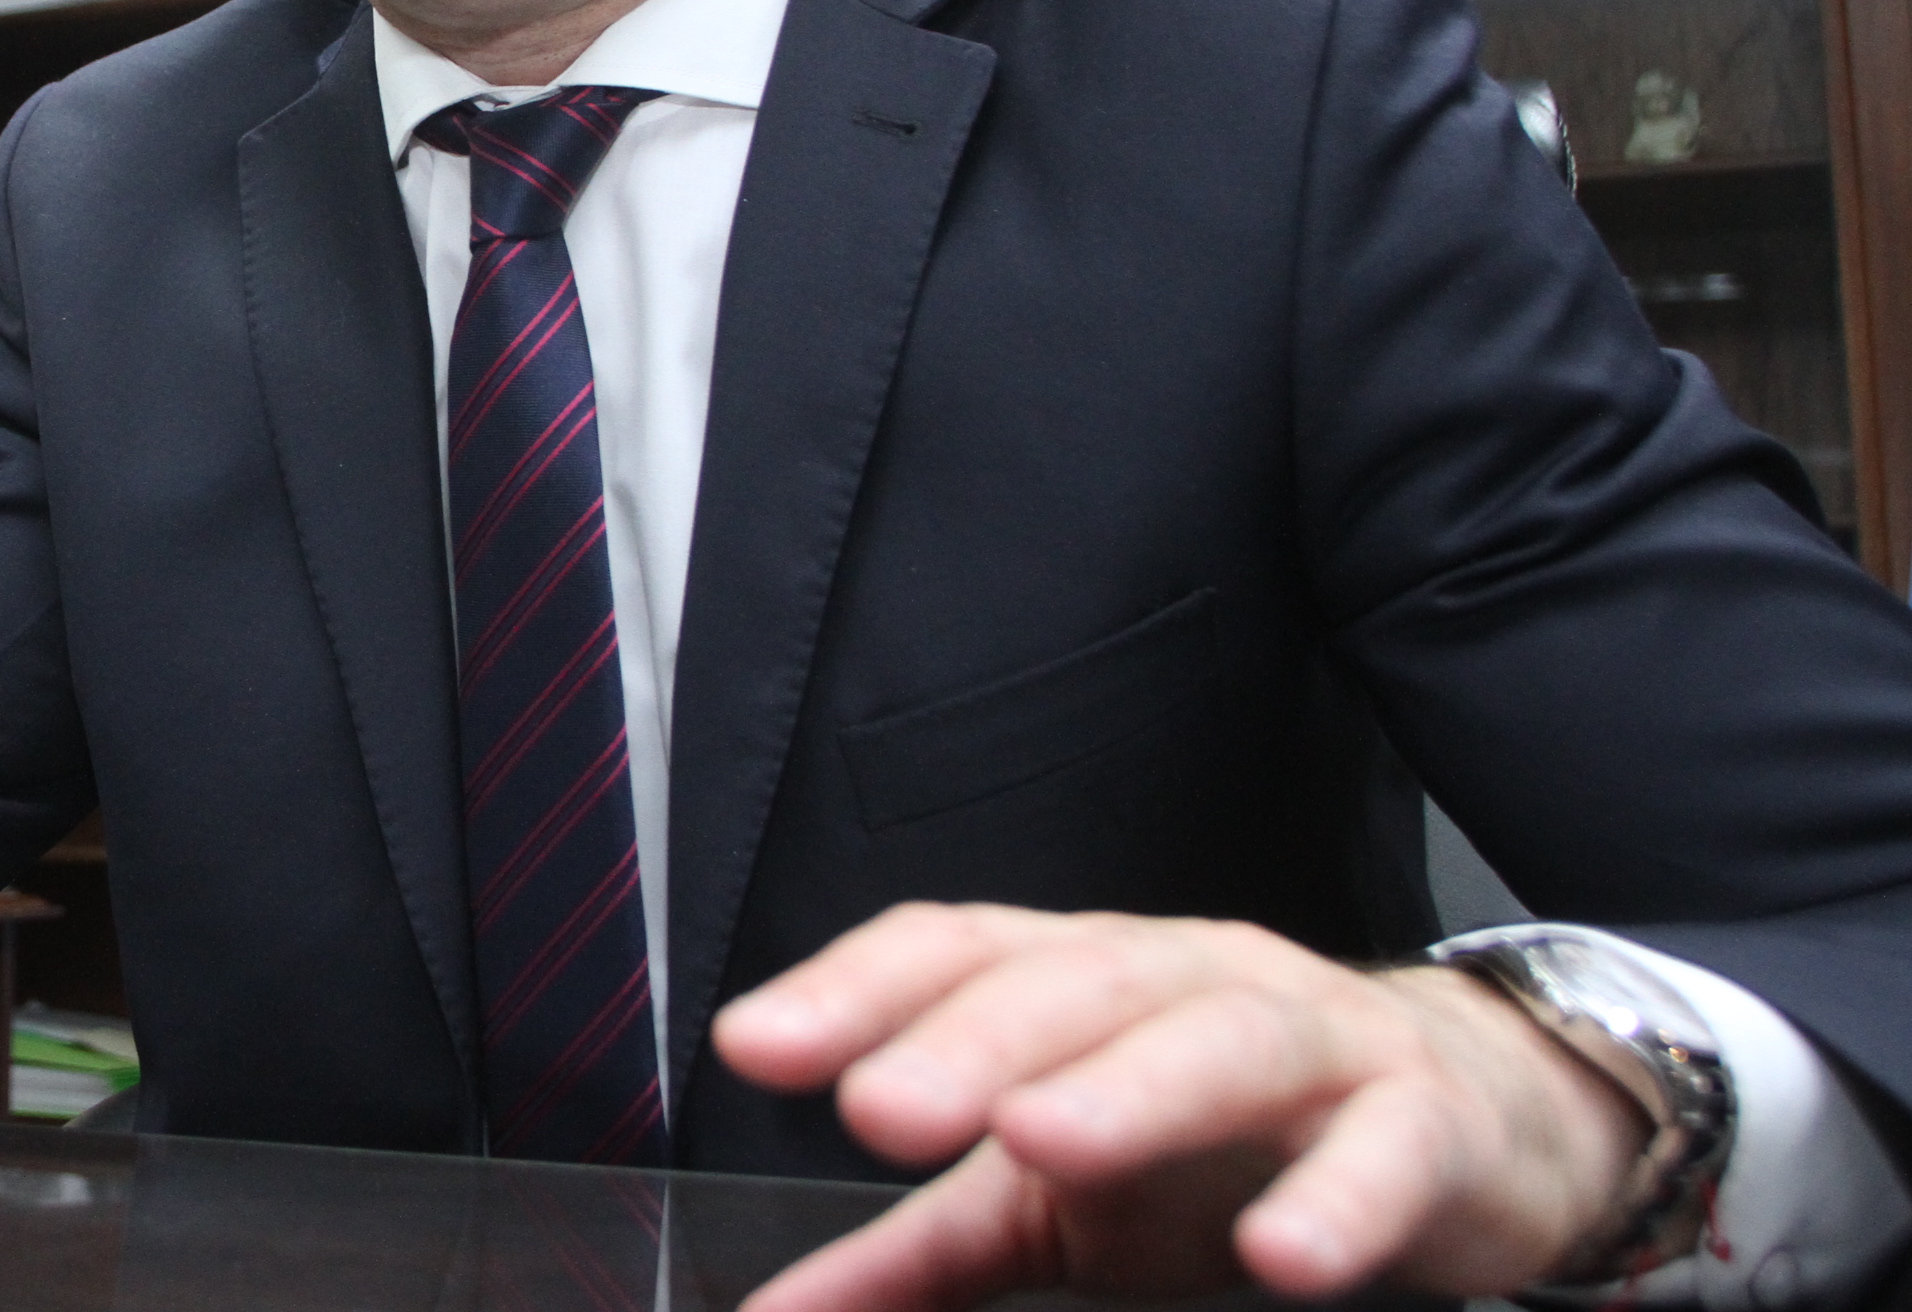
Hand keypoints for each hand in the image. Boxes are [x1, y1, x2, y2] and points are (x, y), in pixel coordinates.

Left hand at [713, 904, 1650, 1308]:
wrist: (1471, 1122)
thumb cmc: (1229, 1151)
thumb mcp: (1060, 1202)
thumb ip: (918, 1251)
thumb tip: (778, 1311)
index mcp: (1084, 980)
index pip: (955, 950)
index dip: (852, 989)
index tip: (754, 1046)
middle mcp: (1189, 976)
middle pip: (1072, 985)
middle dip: (970, 1043)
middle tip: (881, 1108)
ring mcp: (1315, 1034)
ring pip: (1220, 1040)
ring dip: (1128, 1090)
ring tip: (1040, 1144)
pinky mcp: (1429, 1120)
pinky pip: (1388, 1148)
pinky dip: (1335, 1197)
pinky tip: (1282, 1257)